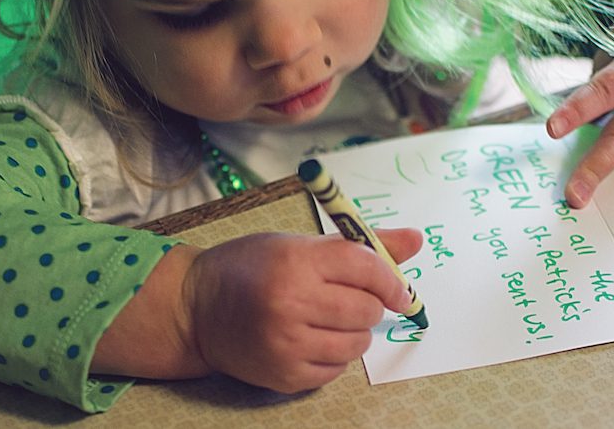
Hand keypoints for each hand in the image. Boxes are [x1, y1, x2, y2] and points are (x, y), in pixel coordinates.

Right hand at [183, 228, 421, 392]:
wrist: (196, 308)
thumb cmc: (251, 268)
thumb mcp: (300, 243)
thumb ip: (360, 246)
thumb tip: (416, 240)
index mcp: (297, 259)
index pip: (366, 268)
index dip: (391, 281)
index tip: (400, 291)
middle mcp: (291, 302)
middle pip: (367, 309)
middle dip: (368, 305)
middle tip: (346, 300)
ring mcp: (286, 343)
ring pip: (357, 343)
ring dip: (352, 333)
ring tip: (323, 319)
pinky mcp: (284, 374)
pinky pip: (336, 370)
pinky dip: (332, 356)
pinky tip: (309, 339)